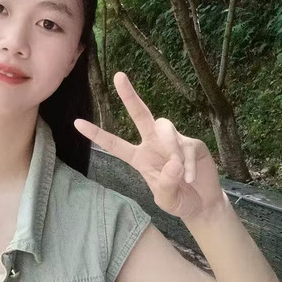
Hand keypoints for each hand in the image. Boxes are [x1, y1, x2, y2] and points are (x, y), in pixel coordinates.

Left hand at [73, 71, 225, 220]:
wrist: (204, 204)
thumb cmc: (179, 201)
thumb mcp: (168, 200)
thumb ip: (166, 184)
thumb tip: (173, 163)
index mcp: (139, 158)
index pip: (114, 144)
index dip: (97, 134)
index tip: (77, 123)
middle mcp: (153, 144)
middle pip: (140, 115)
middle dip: (129, 95)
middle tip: (118, 76)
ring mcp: (174, 141)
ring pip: (164, 127)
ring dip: (170, 147)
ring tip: (178, 171)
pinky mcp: (192, 143)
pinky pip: (187, 146)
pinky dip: (187, 164)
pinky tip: (190, 178)